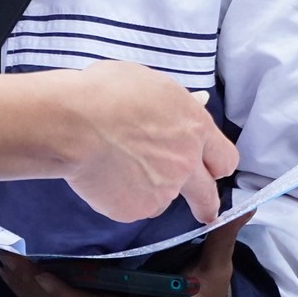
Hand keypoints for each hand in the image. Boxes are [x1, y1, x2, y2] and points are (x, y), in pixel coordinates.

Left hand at [0, 215, 251, 296]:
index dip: (64, 294)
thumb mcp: (215, 275)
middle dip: (32, 285)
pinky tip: (16, 274)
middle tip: (6, 257)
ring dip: (27, 287)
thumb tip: (240, 209)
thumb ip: (220, 242)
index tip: (40, 273)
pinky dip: (35, 292)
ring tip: (2, 260)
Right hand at [61, 62, 237, 223]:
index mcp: (194, 129)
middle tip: (204, 212)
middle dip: (206, 205)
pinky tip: (102, 175)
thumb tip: (195, 103)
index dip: (216, 164)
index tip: (212, 170)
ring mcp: (161, 191)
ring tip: (115, 166)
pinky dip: (119, 196)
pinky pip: (131, 206)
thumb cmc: (106, 93)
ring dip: (147, 190)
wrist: (73, 123)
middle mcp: (185, 164)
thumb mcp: (150, 84)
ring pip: (161, 199)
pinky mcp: (134, 210)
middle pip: (207, 195)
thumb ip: (176, 103)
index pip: (224, 157)